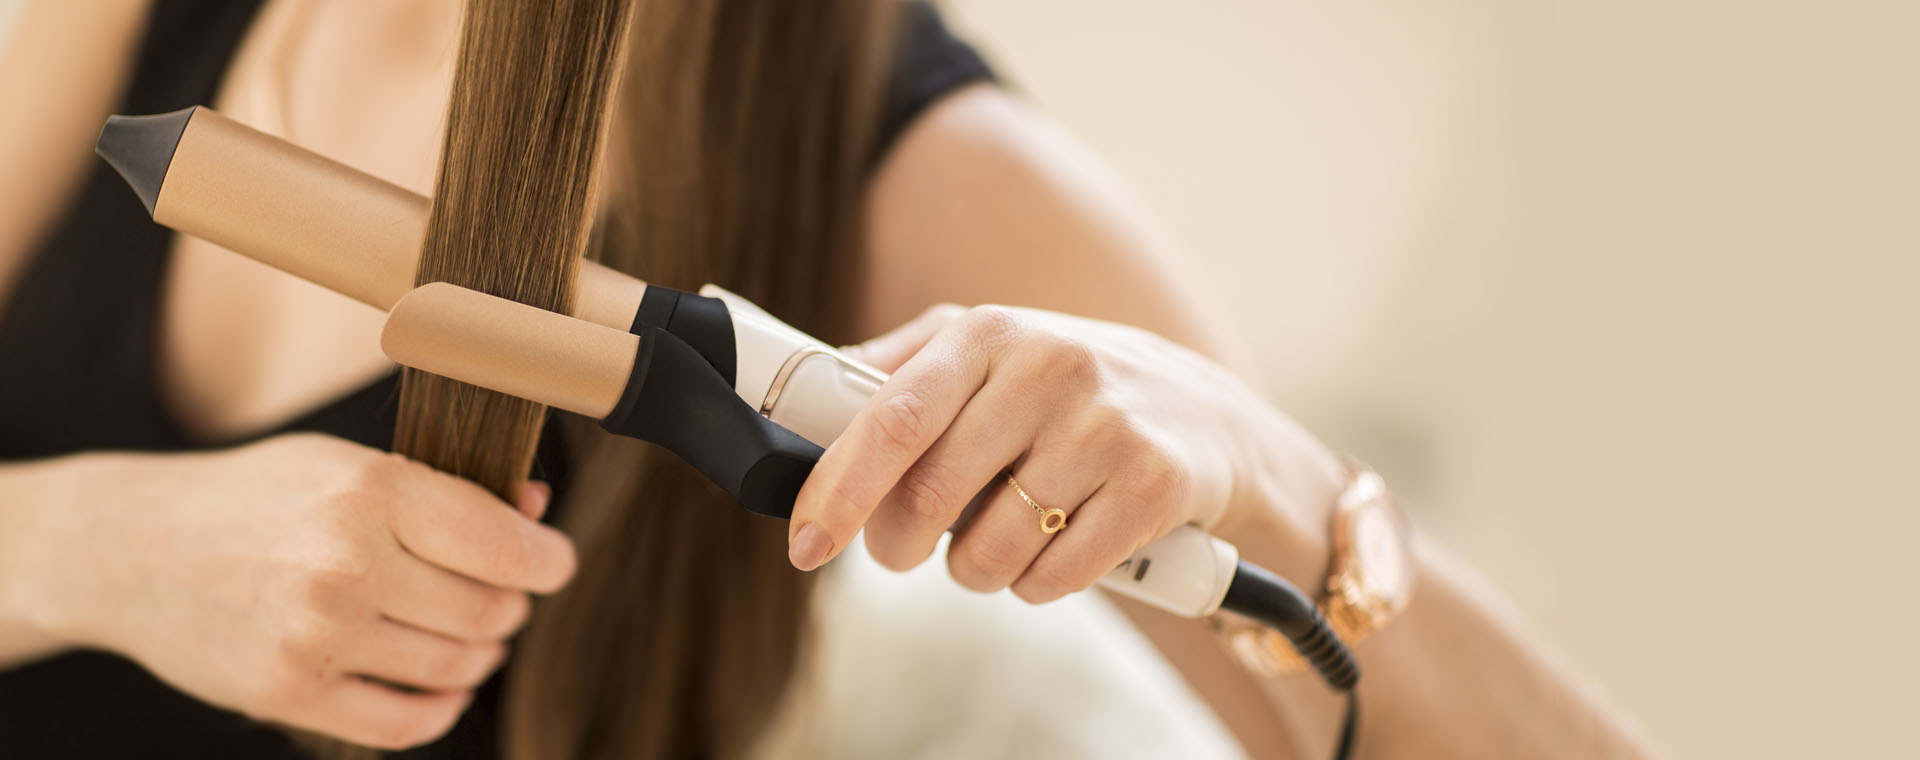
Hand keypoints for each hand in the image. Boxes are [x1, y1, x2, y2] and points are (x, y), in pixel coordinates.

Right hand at [23, 433, 575, 749]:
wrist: (131, 547)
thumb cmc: (257, 498)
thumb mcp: (348, 465)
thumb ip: (447, 491)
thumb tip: (536, 513)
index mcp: (370, 491)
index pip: (503, 546)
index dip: (548, 562)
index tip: (553, 565)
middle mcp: (346, 562)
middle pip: (488, 611)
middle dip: (509, 608)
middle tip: (499, 599)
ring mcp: (316, 634)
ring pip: (455, 666)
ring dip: (480, 657)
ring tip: (468, 637)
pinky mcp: (288, 692)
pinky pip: (404, 723)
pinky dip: (442, 709)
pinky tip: (443, 687)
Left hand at [787, 304, 1329, 602]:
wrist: (1206, 417)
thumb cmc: (1067, 390)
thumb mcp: (986, 351)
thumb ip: (897, 369)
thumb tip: (806, 392)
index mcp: (988, 334)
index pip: (892, 419)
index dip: (839, 490)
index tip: (806, 543)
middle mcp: (1048, 368)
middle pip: (932, 497)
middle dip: (899, 545)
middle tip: (903, 551)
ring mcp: (1105, 427)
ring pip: (990, 552)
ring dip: (975, 570)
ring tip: (1000, 540)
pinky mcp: (1153, 486)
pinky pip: (1054, 577)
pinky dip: (1036, 583)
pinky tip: (1056, 548)